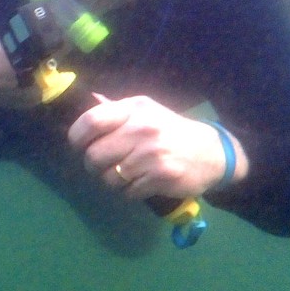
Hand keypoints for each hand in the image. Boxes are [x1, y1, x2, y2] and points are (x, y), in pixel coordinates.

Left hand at [67, 93, 247, 199]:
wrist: (212, 152)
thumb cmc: (168, 131)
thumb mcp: (145, 112)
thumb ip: (115, 110)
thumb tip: (90, 99)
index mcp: (133, 109)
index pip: (91, 121)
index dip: (77, 138)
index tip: (80, 145)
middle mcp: (142, 129)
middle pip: (94, 156)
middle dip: (94, 166)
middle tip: (105, 165)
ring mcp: (152, 153)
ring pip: (109, 178)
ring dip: (114, 181)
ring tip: (128, 174)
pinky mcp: (162, 176)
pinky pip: (128, 191)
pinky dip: (131, 191)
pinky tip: (143, 182)